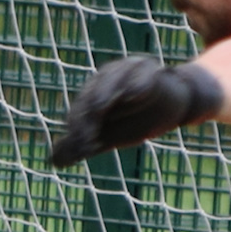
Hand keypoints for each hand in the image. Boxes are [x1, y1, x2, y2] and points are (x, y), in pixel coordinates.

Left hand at [48, 58, 225, 166]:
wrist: (177, 105)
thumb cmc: (137, 119)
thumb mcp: (109, 136)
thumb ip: (83, 145)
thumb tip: (53, 161)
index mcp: (93, 92)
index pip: (80, 110)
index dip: (78, 129)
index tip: (82, 148)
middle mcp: (108, 78)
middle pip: (93, 97)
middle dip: (89, 119)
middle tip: (89, 141)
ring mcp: (129, 70)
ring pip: (114, 82)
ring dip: (107, 97)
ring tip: (101, 113)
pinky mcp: (152, 69)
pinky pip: (144, 75)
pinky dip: (140, 83)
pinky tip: (138, 95)